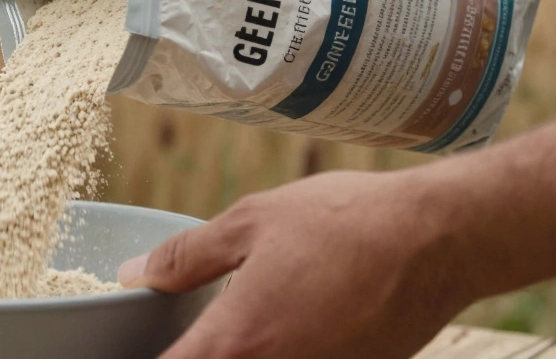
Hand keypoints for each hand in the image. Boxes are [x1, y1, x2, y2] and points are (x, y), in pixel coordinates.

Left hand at [118, 170, 471, 358]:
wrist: (439, 239)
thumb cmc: (344, 221)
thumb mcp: (249, 221)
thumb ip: (184, 257)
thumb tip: (132, 275)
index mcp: (238, 339)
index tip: (126, 352)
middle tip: (181, 340)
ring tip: (221, 337)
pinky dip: (277, 357)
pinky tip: (271, 337)